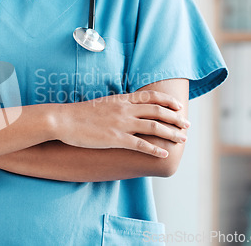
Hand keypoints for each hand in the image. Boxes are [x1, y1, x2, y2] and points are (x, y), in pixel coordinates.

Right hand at [54, 91, 189, 157]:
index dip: (168, 101)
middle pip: (157, 111)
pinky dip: (155, 149)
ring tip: (182, 139)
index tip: (179, 106)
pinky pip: (140, 144)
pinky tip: (164, 153)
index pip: (151, 96)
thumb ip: (117, 105)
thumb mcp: (102, 103)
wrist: (63, 119)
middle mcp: (125, 109)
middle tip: (186, 125)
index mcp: (121, 99)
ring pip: (154, 127)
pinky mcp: (115, 138)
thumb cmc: (79, 113)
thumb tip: (127, 107)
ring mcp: (121, 124)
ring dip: (171, 133)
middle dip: (175, 118)